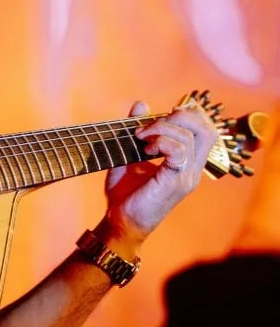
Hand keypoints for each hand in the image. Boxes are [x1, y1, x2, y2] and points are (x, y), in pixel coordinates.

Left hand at [103, 99, 218, 238]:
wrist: (119, 222)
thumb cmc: (125, 193)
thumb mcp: (130, 154)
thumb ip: (138, 129)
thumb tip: (141, 104)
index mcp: (187, 163)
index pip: (206, 130)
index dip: (186, 115)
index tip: (157, 119)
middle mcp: (192, 169)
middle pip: (207, 129)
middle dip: (181, 116)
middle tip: (152, 125)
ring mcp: (186, 176)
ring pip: (192, 136)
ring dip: (162, 128)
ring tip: (142, 138)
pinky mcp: (175, 182)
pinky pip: (180, 150)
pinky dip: (162, 141)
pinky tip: (146, 149)